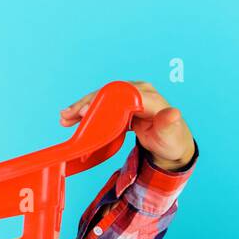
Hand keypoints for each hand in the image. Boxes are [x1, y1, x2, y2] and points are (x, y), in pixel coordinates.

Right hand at [59, 81, 195, 170]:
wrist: (173, 146)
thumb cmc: (173, 141)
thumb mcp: (172, 135)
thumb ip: (170, 124)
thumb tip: (173, 113)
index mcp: (149, 97)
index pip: (121, 95)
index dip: (102, 102)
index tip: (85, 113)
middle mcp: (138, 93)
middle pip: (108, 94)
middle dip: (86, 104)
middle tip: (67, 116)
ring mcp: (130, 99)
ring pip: (103, 100)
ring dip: (83, 108)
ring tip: (64, 118)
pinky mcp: (124, 107)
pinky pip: (104, 108)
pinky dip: (89, 115)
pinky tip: (73, 120)